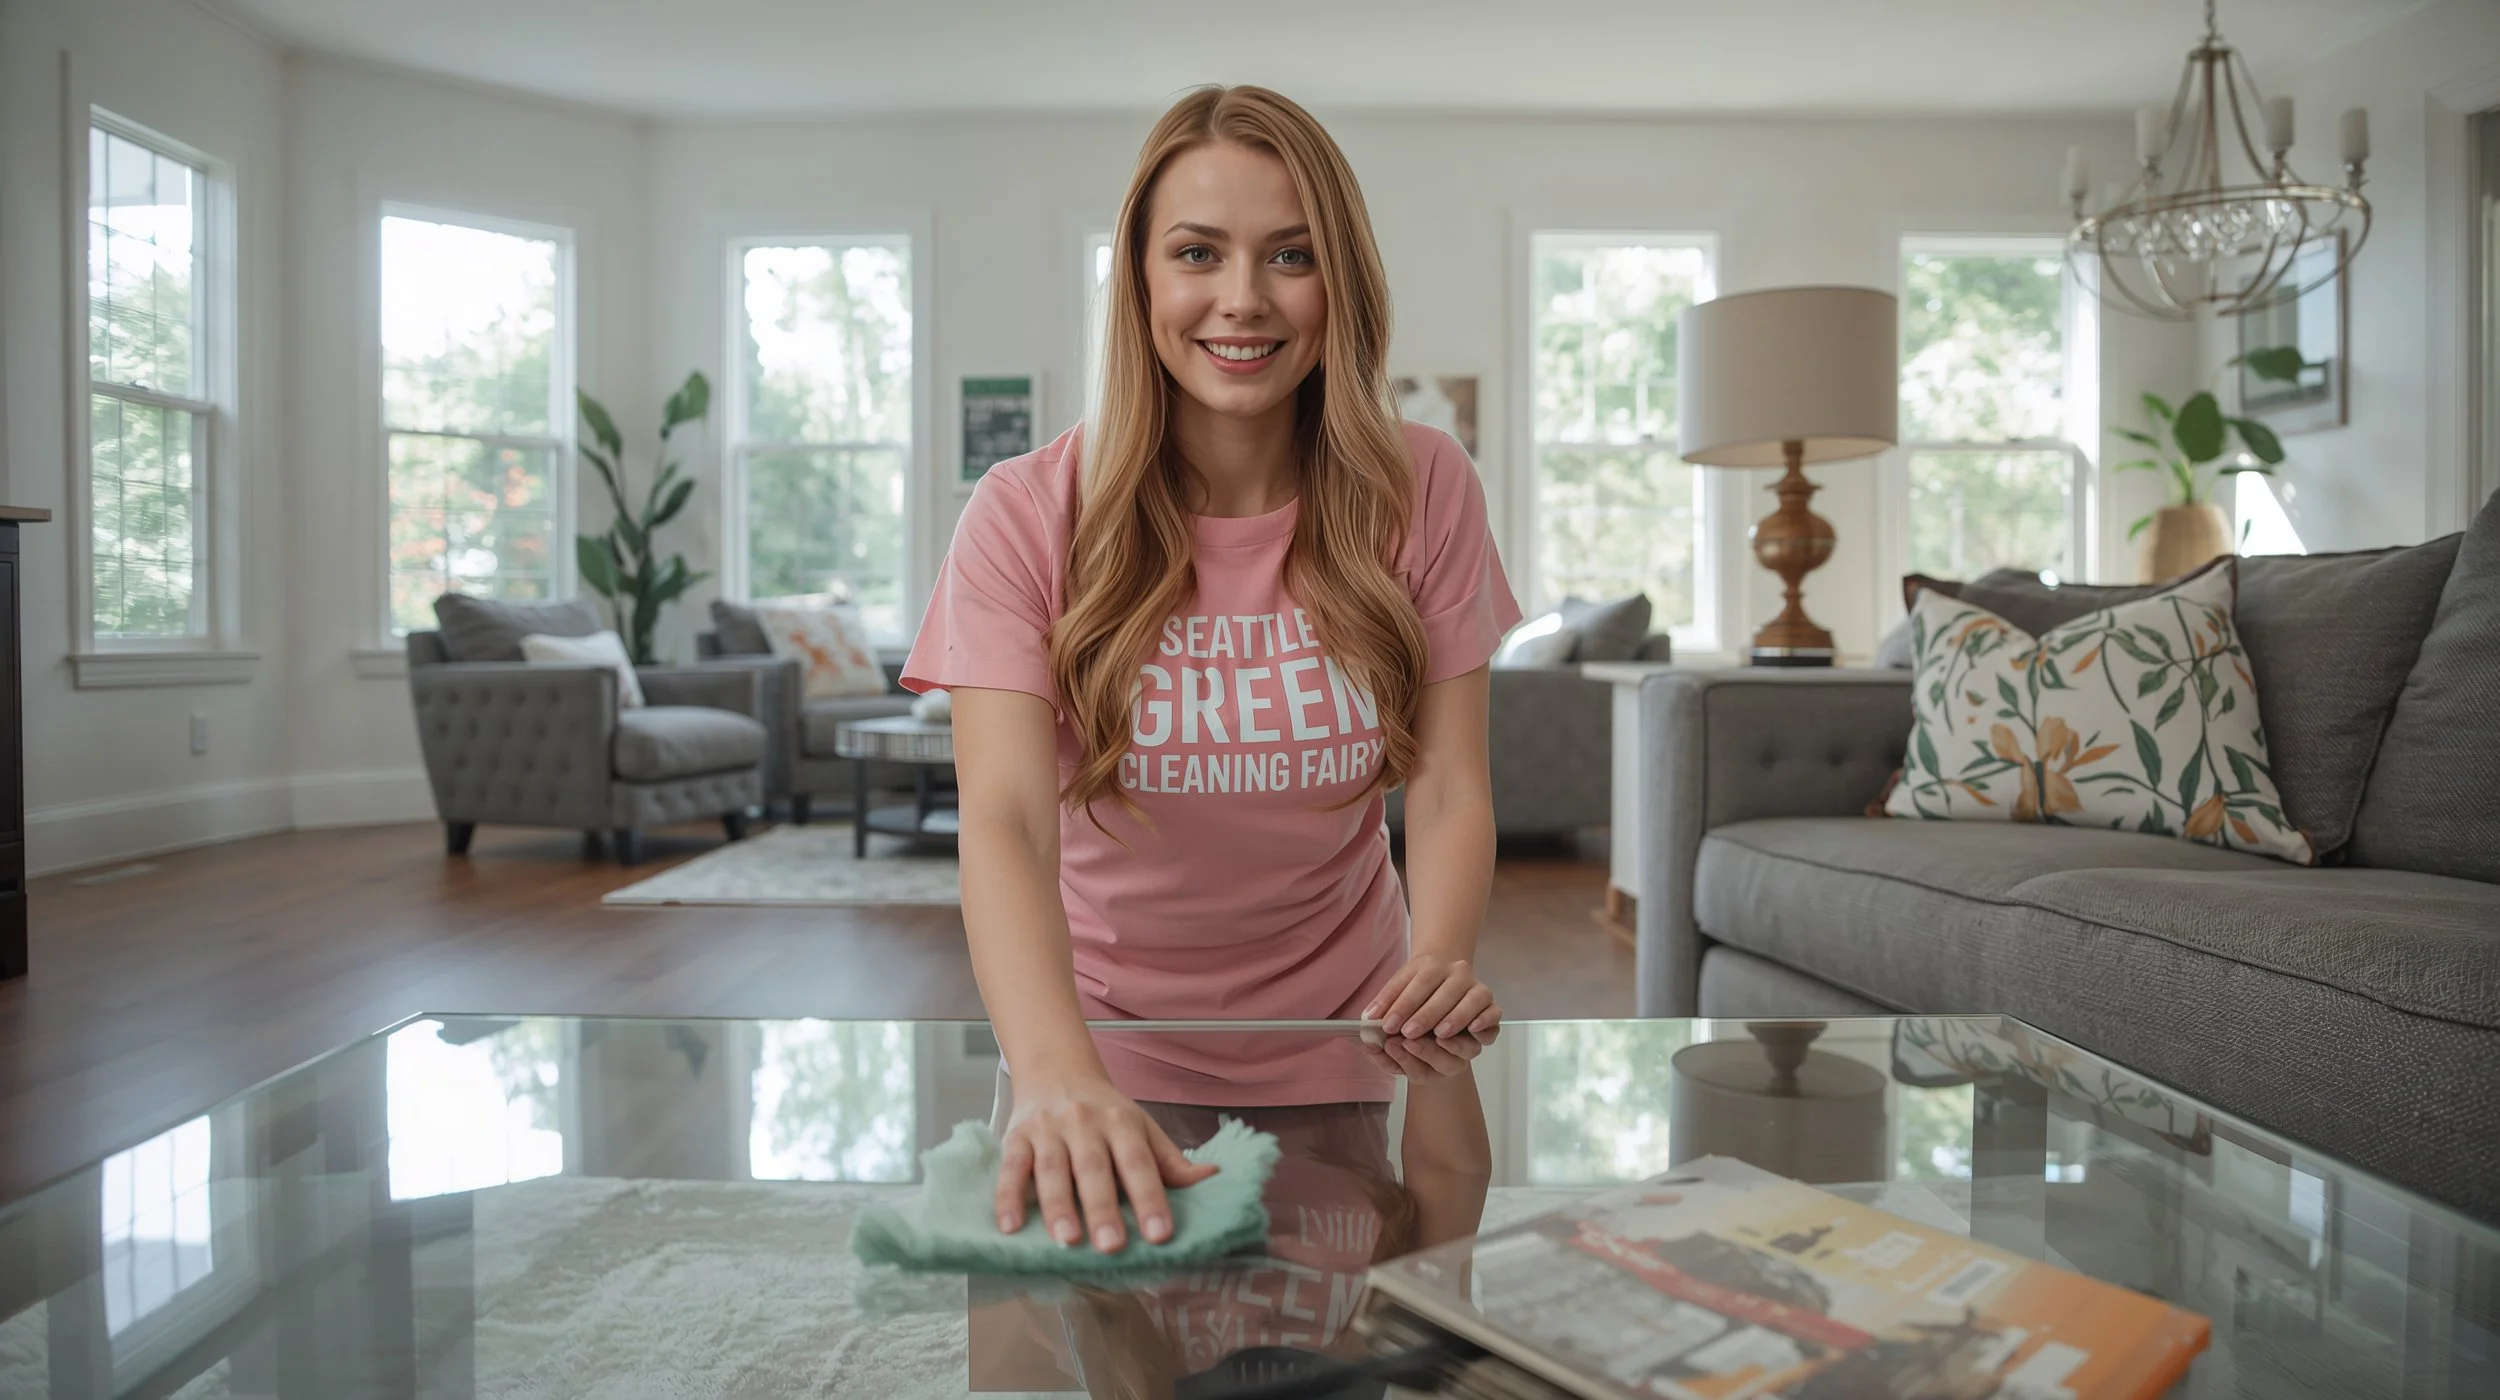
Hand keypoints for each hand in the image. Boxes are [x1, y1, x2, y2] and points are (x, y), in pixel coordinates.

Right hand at [997, 1076, 1218, 1253]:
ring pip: (1052, 1169)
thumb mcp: (1143, 1129)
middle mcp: (1085, 1124)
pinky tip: (1011, 1226)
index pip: (1139, 1163)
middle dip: (1103, 1208)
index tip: (1161, 1234)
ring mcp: (1048, 1130)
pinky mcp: (1015, 1138)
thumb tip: (1211, 1178)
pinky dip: (1007, 1197)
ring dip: (1058, 1205)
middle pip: (1094, 1168)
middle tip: (1112, 1246)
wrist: (1057, 1073)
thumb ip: (1171, 1161)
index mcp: (1122, 1124)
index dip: (1150, 1198)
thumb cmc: (1106, 1113)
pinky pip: (1010, 1169)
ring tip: (1067, 1241)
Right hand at [1359, 1025, 1494, 1078]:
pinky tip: (1474, 1023)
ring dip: (1454, 1044)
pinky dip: (1486, 1029)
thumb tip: (1365, 1041)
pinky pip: (1493, 1031)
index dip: (1406, 1061)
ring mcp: (1474, 1039)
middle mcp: (1454, 1055)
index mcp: (1432, 1064)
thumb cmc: (1414, 1015)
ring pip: (1470, 1050)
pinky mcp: (1489, 1018)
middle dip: (1426, 1052)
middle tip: (1405, 1037)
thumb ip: (1380, 1040)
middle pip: (1448, 1064)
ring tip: (1437, 1032)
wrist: (1440, 984)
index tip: (1389, 1046)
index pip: (1421, 1073)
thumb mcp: (1394, 1029)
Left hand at [1365, 953, 1500, 1038]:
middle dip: (1425, 1016)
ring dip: (1455, 1018)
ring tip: (1438, 1035)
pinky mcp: (1490, 1003)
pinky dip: (1486, 1020)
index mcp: (1433, 965)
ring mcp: (1477, 986)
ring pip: (1472, 1000)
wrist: (1449, 969)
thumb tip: (1368, 1017)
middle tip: (1408, 1034)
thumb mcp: (1400, 984)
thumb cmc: (1420, 983)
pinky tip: (1473, 1030)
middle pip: (1444, 993)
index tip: (1387, 1025)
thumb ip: (1385, 1000)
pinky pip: (1493, 1011)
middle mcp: (1458, 972)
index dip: (1402, 1006)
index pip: (1417, 984)